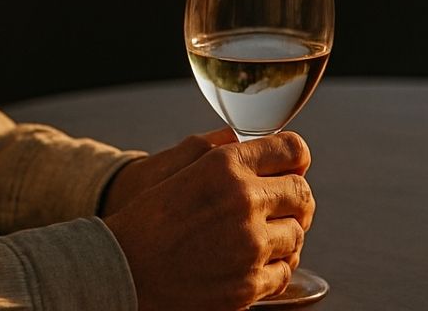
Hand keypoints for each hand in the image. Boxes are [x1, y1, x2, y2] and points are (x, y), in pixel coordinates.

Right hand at [103, 132, 313, 310]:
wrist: (125, 269)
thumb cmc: (148, 218)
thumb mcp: (178, 167)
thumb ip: (220, 149)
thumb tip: (252, 144)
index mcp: (225, 166)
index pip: (293, 150)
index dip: (295, 159)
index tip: (291, 168)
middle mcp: (243, 201)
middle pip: (302, 193)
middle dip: (294, 200)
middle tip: (281, 208)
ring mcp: (249, 245)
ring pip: (297, 234)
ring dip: (283, 235)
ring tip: (257, 238)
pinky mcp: (249, 283)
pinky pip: (286, 271)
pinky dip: (274, 267)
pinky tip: (253, 262)